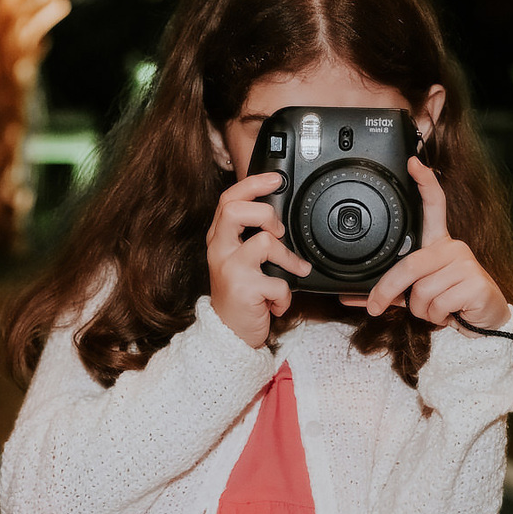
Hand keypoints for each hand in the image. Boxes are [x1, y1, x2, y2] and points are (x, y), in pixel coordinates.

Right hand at [207, 172, 311, 347]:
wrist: (228, 334)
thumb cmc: (240, 296)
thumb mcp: (239, 261)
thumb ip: (251, 237)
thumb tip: (279, 219)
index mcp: (219, 239)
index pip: (228, 199)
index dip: (252, 184)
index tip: (276, 178)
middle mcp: (219, 250)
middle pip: (235, 210)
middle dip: (265, 214)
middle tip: (278, 230)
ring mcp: (230, 269)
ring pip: (264, 242)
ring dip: (288, 258)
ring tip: (293, 271)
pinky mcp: (244, 289)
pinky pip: (278, 282)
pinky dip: (285, 296)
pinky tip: (277, 302)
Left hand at [340, 157, 509, 333]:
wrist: (484, 320)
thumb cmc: (448, 299)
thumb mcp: (413, 292)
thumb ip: (386, 290)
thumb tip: (350, 296)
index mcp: (437, 243)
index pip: (433, 207)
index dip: (425, 183)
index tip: (413, 163)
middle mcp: (452, 247)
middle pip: (410, 265)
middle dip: (388, 289)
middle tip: (375, 306)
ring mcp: (466, 263)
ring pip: (421, 290)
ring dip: (420, 309)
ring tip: (435, 307)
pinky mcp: (476, 283)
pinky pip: (437, 304)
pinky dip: (435, 316)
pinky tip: (449, 312)